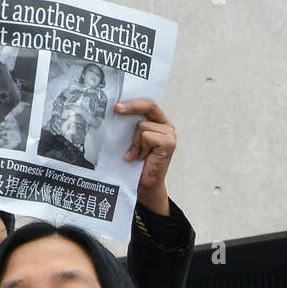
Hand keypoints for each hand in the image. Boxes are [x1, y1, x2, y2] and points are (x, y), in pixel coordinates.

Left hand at [117, 99, 173, 214]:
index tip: (117, 105)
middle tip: (116, 109)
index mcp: (160, 123)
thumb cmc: (137, 164)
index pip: (149, 104)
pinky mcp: (168, 143)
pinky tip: (141, 158)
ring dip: (135, 141)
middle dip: (132, 106)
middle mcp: (167, 126)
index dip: (134, 102)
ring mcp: (170, 134)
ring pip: (142, 126)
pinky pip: (146, 136)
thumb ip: (132, 126)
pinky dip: (140, 147)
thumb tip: (116, 111)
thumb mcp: (133, 140)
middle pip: (149, 106)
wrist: (144, 185)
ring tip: (138, 154)